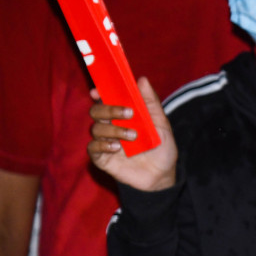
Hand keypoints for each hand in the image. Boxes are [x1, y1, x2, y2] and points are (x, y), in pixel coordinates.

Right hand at [87, 78, 176, 192]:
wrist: (162, 175)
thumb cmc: (162, 148)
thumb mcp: (161, 124)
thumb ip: (151, 103)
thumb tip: (142, 79)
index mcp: (123, 116)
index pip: (105, 101)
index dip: (99, 94)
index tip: (98, 91)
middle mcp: (111, 127)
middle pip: (96, 112)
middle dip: (109, 110)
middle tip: (128, 113)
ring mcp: (106, 142)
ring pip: (96, 129)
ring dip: (114, 130)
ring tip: (133, 136)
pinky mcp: (102, 158)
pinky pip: (93, 148)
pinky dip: (103, 145)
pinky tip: (117, 147)